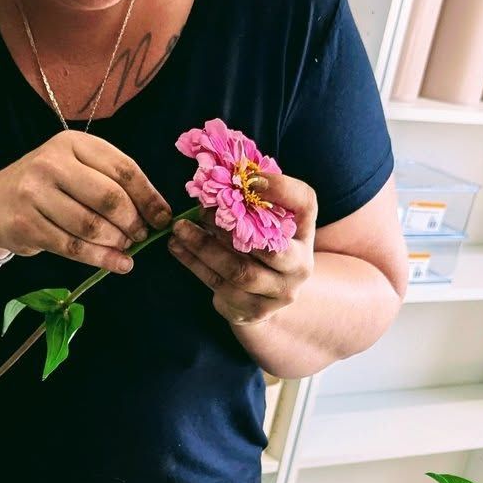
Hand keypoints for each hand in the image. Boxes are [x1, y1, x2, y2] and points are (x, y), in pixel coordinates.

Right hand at [0, 132, 171, 274]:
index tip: (163, 218)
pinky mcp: (26, 225)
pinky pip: (73, 247)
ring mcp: (35, 194)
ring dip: (117, 242)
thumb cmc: (48, 186)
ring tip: (126, 249)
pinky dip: (101, 259)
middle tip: (141, 235)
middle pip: (109, 198)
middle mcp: (51, 163)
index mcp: (73, 143)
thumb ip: (112, 182)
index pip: (122, 169)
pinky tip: (117, 263)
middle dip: (133, 222)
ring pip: (91, 226)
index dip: (149, 197)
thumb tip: (158, 212)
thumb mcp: (77, 169)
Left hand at [168, 172, 317, 323]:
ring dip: (205, 247)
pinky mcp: (255, 310)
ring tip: (179, 229)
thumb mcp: (266, 223)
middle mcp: (300, 265)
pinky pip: (220, 285)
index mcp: (305, 232)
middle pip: (269, 247)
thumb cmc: (259, 247)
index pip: (305, 203)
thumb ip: (251, 200)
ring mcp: (279, 292)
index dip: (280, 188)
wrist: (267, 298)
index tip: (247, 178)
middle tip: (200, 209)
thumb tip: (214, 172)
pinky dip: (194, 264)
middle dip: (230, 226)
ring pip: (239, 271)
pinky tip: (177, 247)